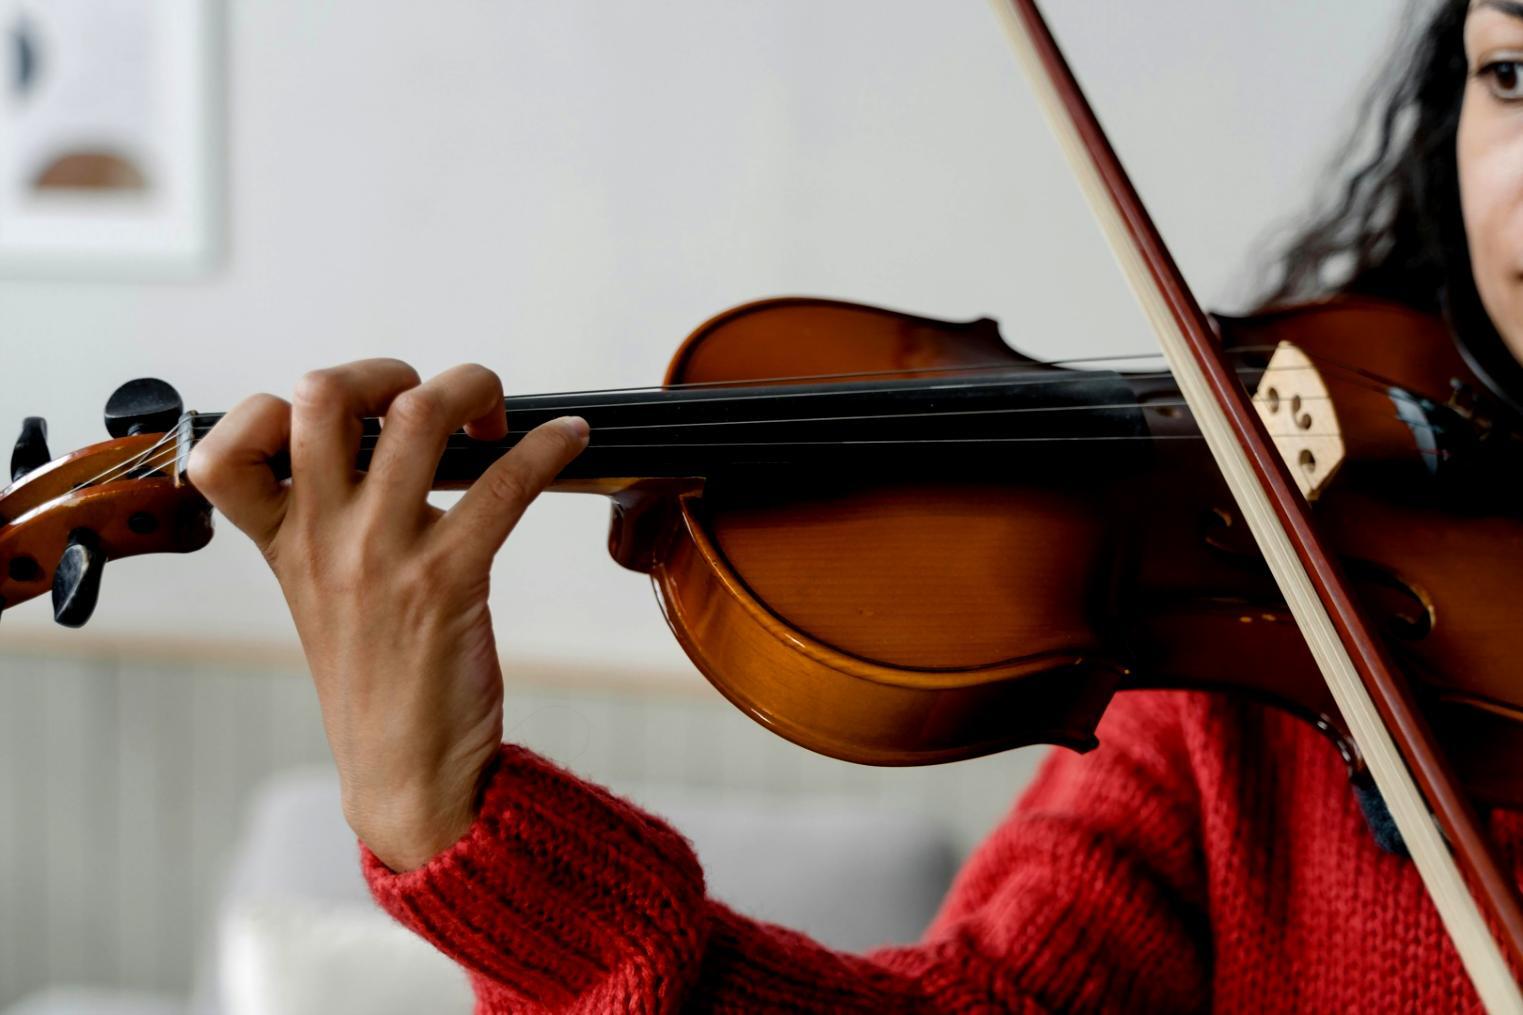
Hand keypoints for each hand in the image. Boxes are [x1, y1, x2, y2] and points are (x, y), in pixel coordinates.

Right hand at [188, 359, 587, 870]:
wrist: (405, 773)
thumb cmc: (376, 681)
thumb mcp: (321, 596)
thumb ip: (328, 520)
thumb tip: (387, 441)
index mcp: (283, 542)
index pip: (226, 448)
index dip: (270, 408)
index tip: (334, 420)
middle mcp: (322, 539)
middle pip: (323, 397)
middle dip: (386, 371)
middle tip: (430, 402)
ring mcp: (382, 556)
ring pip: (415, 416)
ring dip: (469, 388)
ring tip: (495, 411)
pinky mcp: (448, 579)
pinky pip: (503, 484)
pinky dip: (546, 446)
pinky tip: (570, 439)